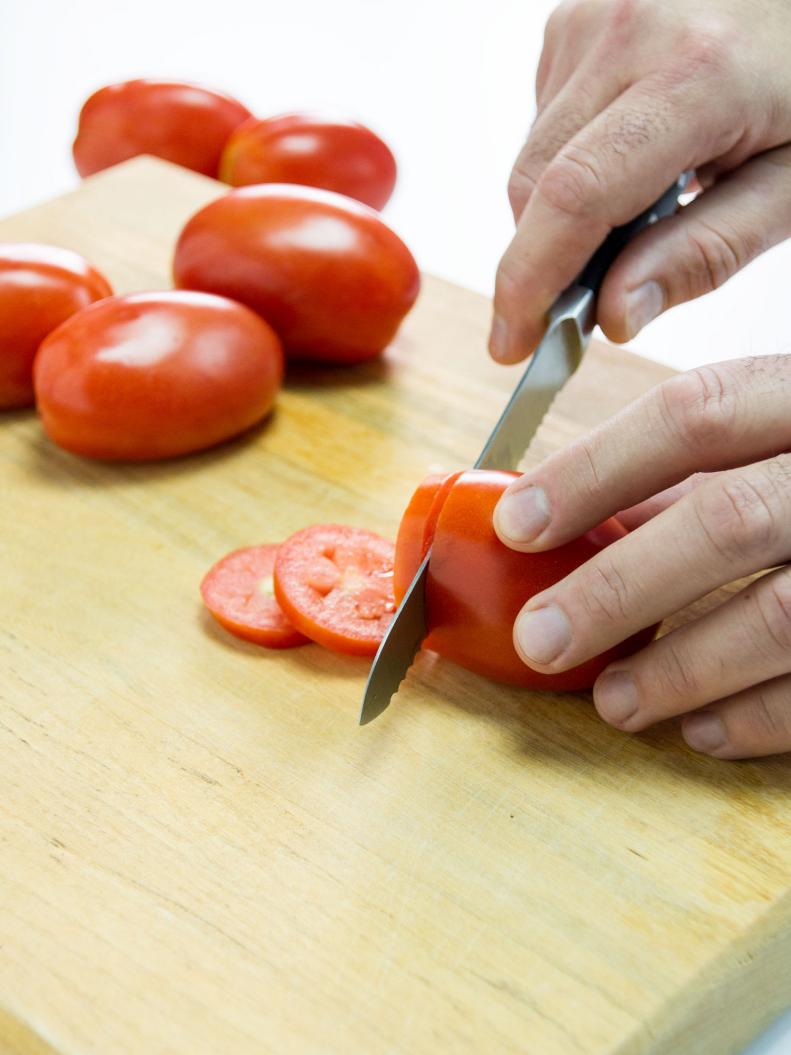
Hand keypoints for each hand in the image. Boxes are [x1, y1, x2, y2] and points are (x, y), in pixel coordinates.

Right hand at [490, 0, 790, 362]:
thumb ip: (706, 252)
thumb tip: (613, 315)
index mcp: (697, 74)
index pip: (576, 194)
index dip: (532, 280)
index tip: (513, 342)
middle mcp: (628, 31)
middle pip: (535, 185)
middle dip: (545, 259)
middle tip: (588, 300)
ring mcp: (594, 16)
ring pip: (533, 157)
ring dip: (566, 207)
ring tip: (648, 198)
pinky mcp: (576, 17)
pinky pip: (546, 120)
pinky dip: (572, 159)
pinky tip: (632, 152)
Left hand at [493, 356, 790, 758]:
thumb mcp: (785, 434)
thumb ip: (706, 467)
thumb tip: (587, 513)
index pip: (695, 416)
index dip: (595, 470)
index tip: (518, 523)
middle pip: (727, 522)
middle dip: (618, 590)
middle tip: (541, 639)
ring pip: (782, 616)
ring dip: (680, 669)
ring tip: (613, 702)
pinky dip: (760, 718)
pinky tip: (703, 731)